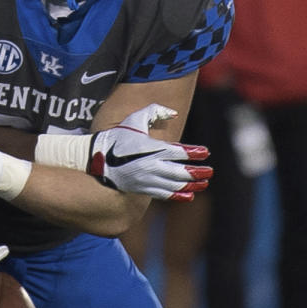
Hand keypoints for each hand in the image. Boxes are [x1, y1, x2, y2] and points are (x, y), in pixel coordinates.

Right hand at [87, 104, 211, 200]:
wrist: (97, 159)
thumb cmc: (118, 137)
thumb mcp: (135, 118)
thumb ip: (155, 111)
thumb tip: (174, 114)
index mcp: (151, 148)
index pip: (179, 152)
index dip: (194, 153)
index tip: (205, 152)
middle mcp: (151, 166)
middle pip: (180, 172)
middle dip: (197, 172)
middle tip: (209, 171)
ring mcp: (146, 179)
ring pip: (174, 185)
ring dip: (191, 185)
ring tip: (204, 184)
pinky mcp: (142, 188)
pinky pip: (163, 194)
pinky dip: (177, 195)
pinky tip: (189, 195)